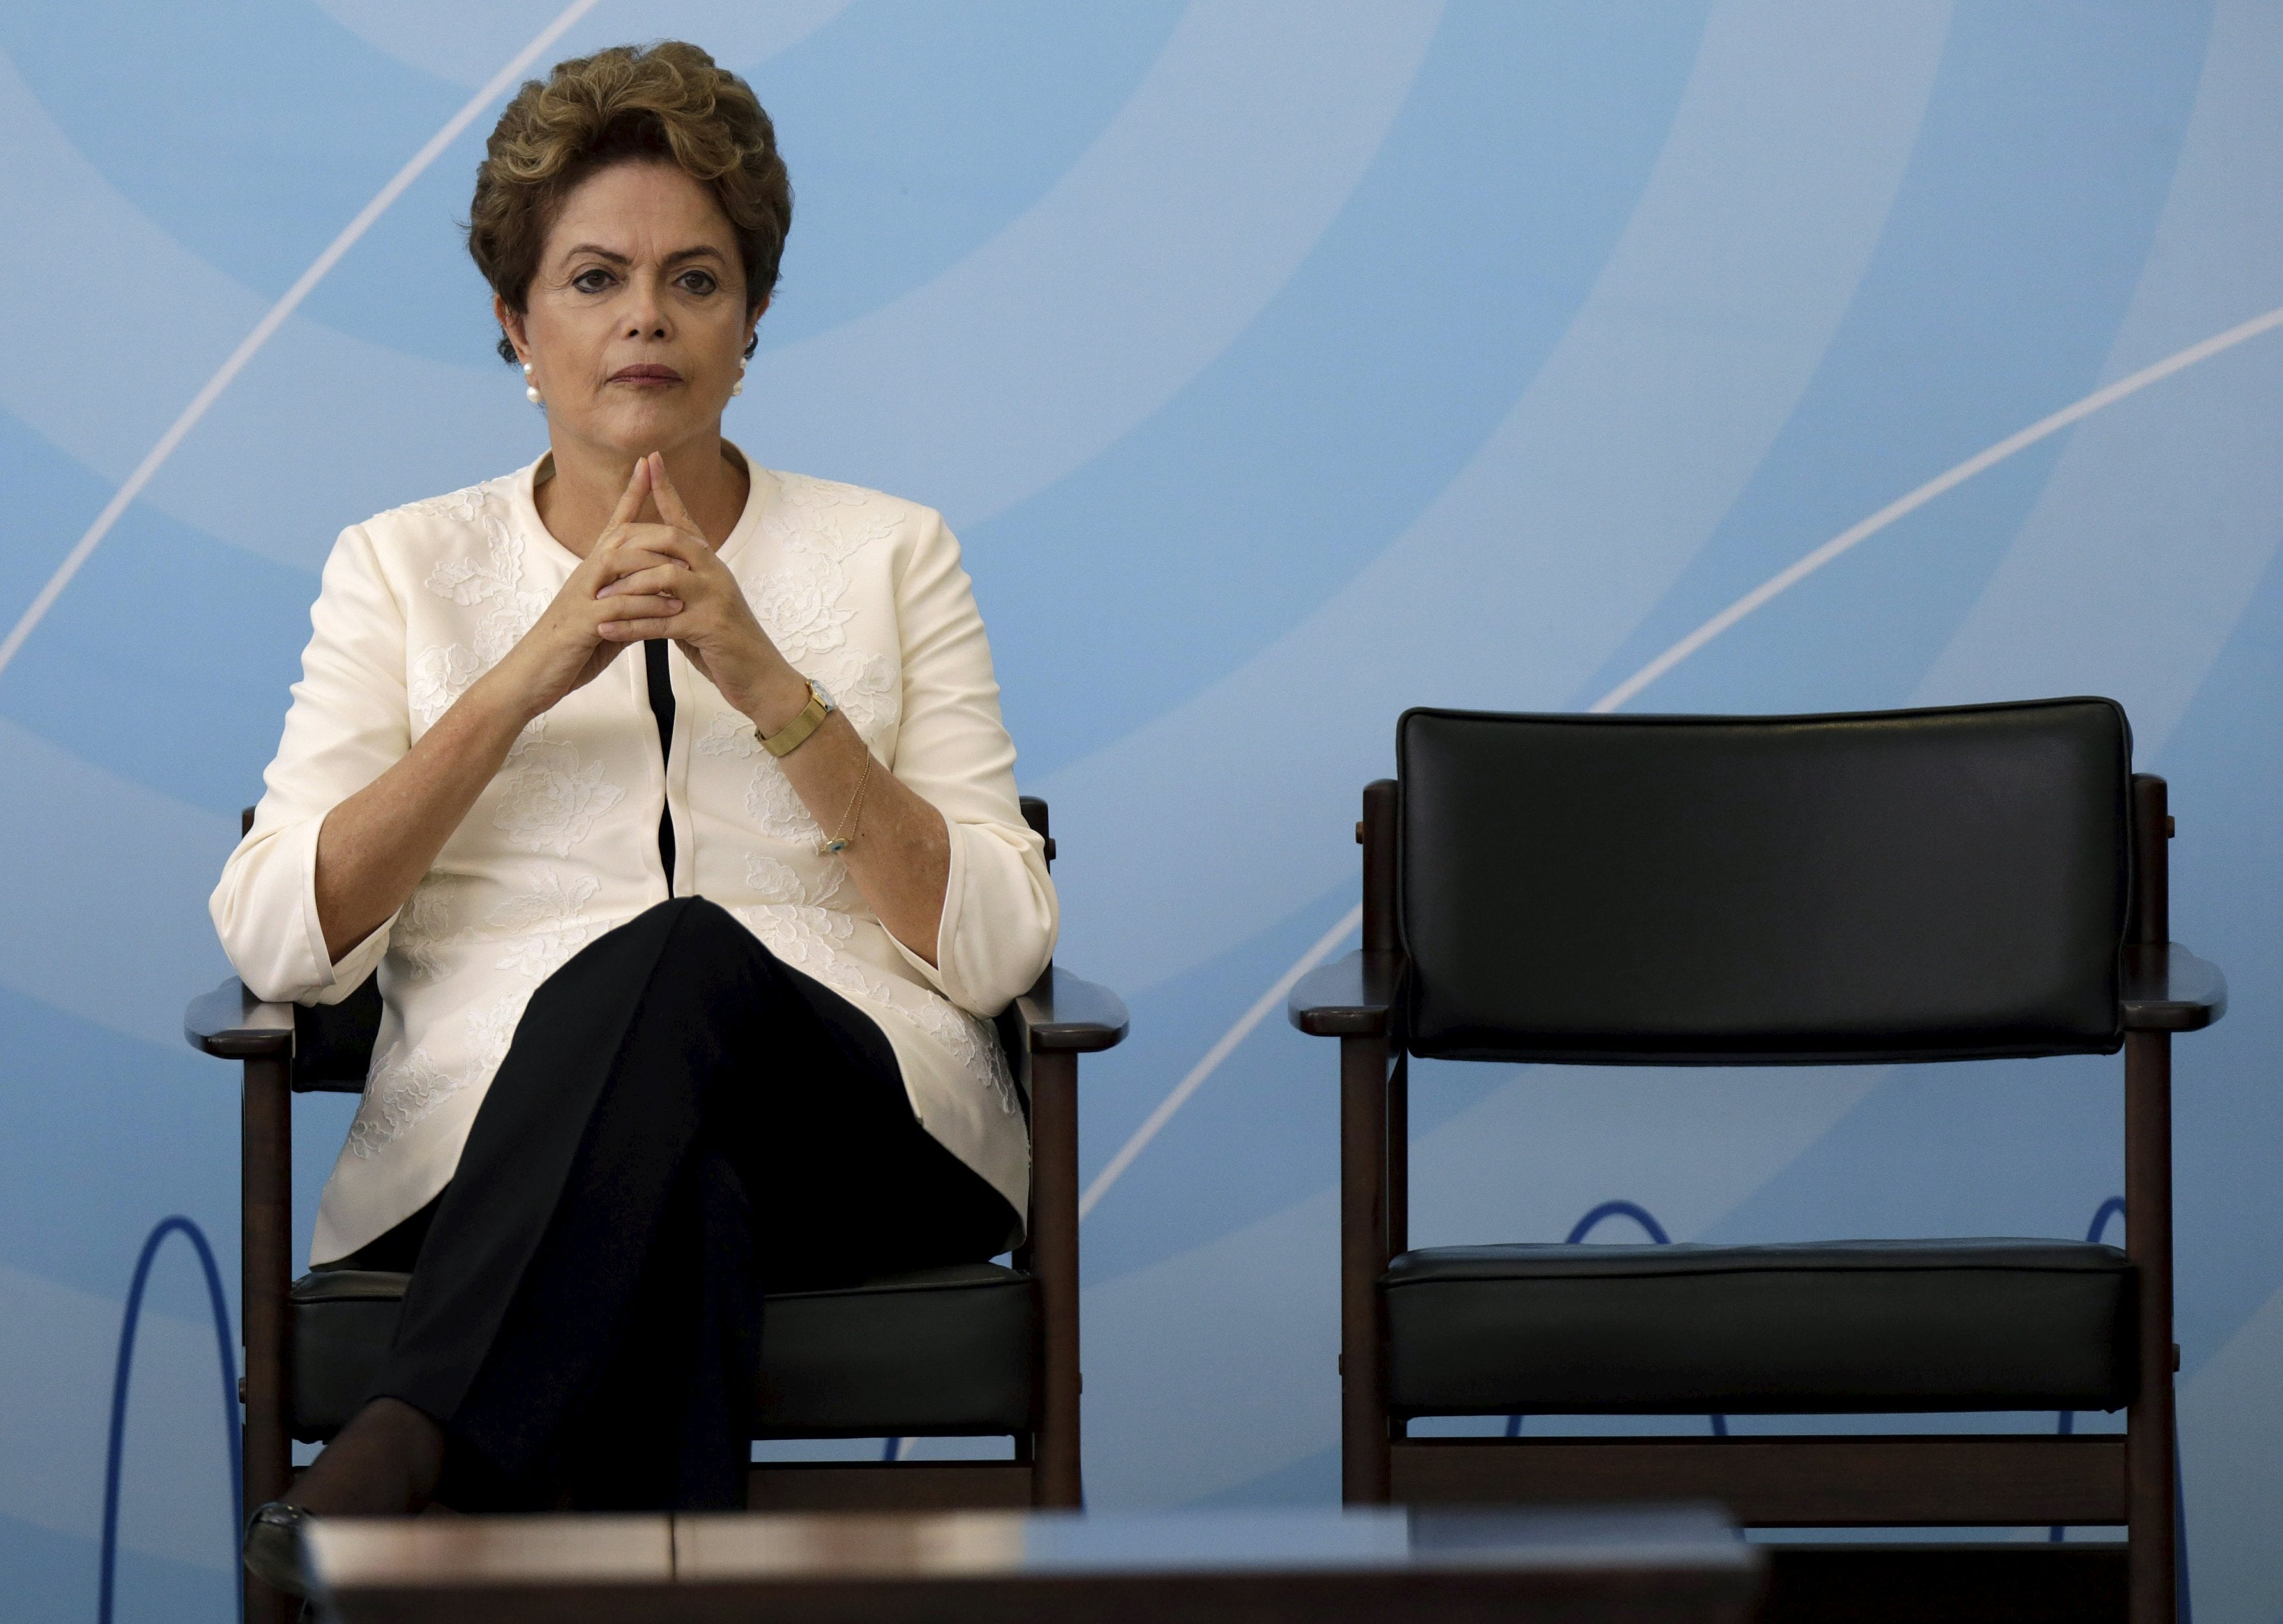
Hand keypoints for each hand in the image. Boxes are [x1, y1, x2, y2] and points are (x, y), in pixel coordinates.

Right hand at [477, 460, 688, 723]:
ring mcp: (581, 597)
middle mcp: (586, 576)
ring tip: (692, 571)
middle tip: (692, 523)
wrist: (531, 677)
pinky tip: (673, 609)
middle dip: (654, 523)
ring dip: (658, 566)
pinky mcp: (581, 624)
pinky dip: (647, 605)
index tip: (648, 463)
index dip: (631, 493)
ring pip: (621, 565)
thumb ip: (630, 600)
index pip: (614, 524)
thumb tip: (659, 592)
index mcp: (592, 572)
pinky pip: (619, 606)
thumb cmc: (570, 649)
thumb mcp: (607, 619)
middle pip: (622, 535)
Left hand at [594, 452, 808, 728]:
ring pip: (663, 578)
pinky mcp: (709, 628)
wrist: (761, 677)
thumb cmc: (725, 643)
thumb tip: (650, 567)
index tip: (649, 459)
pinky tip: (606, 630)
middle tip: (601, 549)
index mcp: (711, 564)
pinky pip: (660, 623)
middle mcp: (715, 573)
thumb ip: (679, 583)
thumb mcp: (701, 604)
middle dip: (634, 540)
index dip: (667, 489)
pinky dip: (630, 626)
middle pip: (672, 539)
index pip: (685, 519)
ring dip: (626, 588)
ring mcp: (714, 599)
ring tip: (596, 599)